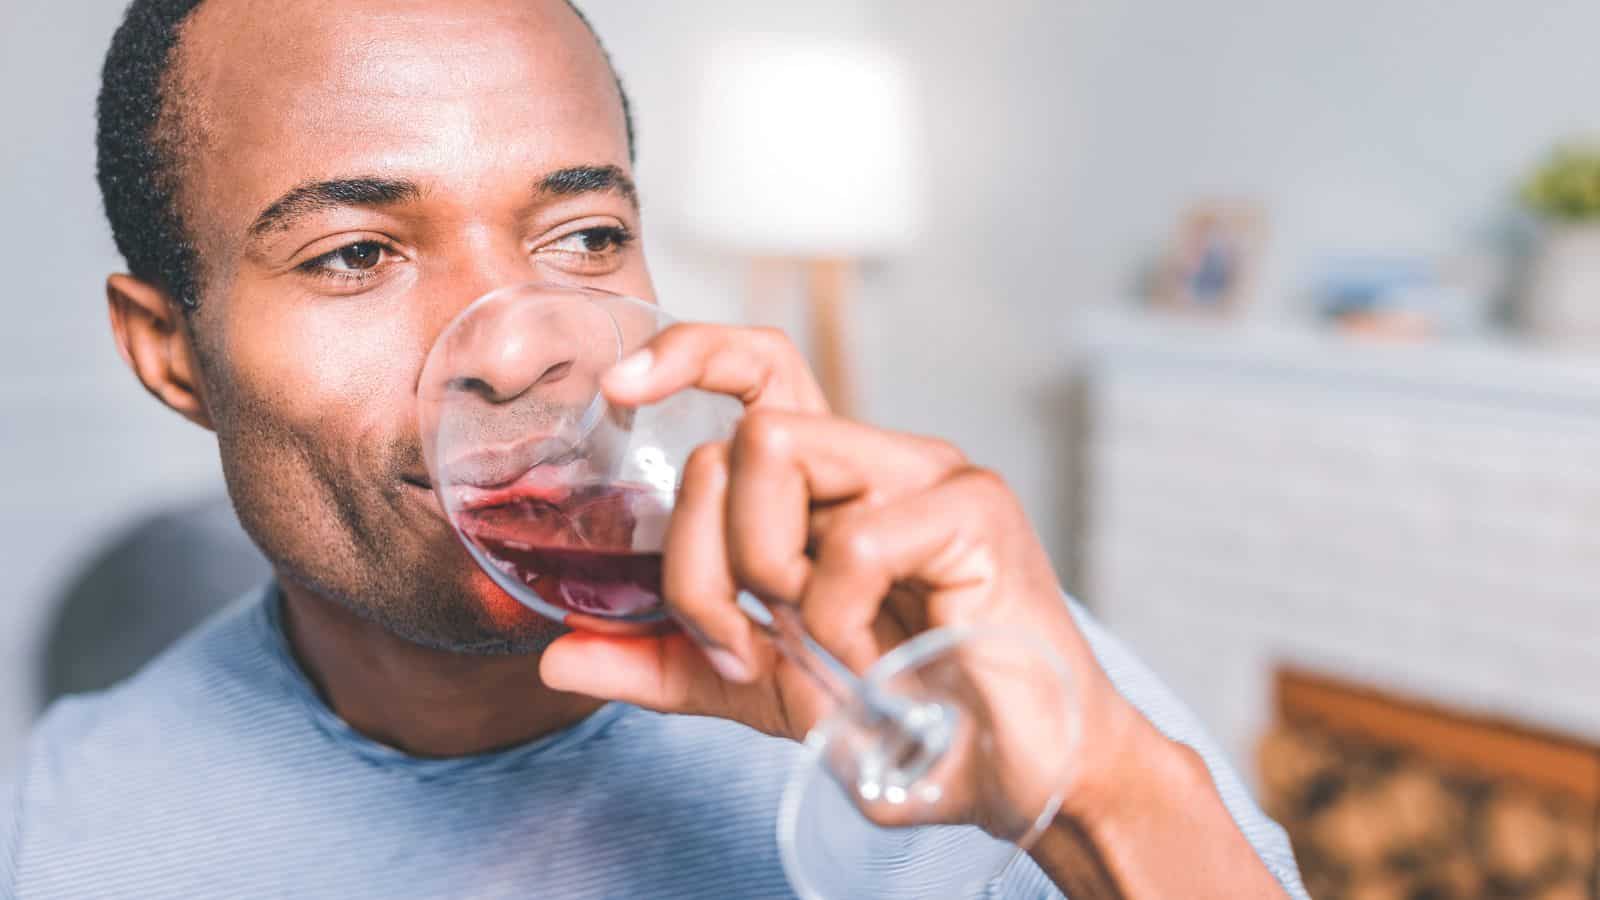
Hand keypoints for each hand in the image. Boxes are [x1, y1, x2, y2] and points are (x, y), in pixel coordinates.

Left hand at [539, 324, 1138, 831]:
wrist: (1016, 773)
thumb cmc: (906, 712)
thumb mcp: (763, 688)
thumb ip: (668, 662)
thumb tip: (556, 659)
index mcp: (833, 485)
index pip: (759, 370)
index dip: (688, 354)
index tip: (619, 391)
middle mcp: (878, 460)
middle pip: (739, 432)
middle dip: (700, 558)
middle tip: (741, 645)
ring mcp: (930, 476)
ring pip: (777, 449)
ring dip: (765, 570)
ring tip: (817, 644)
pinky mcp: (973, 512)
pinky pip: (849, 539)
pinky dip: (835, 621)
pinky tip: (873, 663)